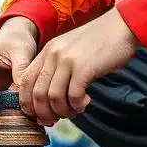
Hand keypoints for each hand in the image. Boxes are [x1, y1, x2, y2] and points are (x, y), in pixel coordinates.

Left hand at [19, 7, 139, 126]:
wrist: (122, 26)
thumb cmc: (100, 42)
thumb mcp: (71, 50)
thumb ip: (59, 68)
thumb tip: (50, 100)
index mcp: (47, 51)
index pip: (25, 81)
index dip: (28, 103)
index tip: (39, 114)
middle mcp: (53, 55)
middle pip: (37, 94)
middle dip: (45, 113)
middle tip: (56, 119)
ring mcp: (68, 60)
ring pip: (53, 98)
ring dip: (63, 111)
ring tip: (74, 110)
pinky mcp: (84, 68)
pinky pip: (73, 96)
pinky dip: (78, 105)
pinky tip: (86, 102)